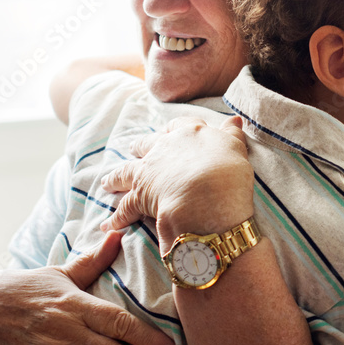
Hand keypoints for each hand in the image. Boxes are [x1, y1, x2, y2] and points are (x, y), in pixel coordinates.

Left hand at [100, 116, 254, 252]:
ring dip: (116, 178)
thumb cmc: (227, 172)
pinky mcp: (140, 196)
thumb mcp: (236, 148)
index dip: (174, 129)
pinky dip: (116, 218)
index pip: (179, 125)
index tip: (170, 131)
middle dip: (140, 148)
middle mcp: (164, 148)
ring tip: (107, 182)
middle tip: (133, 150)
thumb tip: (234, 120)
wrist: (208, 197)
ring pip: (126, 172)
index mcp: (189, 134)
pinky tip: (108, 225)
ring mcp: (149, 171)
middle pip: (146, 145)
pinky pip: (124, 208)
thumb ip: (232, 134)